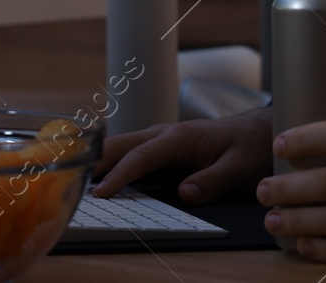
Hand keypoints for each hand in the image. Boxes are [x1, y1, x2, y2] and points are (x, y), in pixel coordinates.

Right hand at [90, 108, 270, 204]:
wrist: (257, 131)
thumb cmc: (248, 147)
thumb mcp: (239, 167)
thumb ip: (213, 181)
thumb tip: (183, 194)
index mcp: (180, 137)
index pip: (142, 156)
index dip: (120, 174)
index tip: (101, 192)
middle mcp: (163, 134)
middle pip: (119, 145)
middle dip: (93, 160)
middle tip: (69, 181)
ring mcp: (158, 140)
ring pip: (119, 147)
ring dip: (97, 161)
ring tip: (72, 181)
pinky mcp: (158, 149)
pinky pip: (128, 155)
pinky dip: (108, 164)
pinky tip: (95, 178)